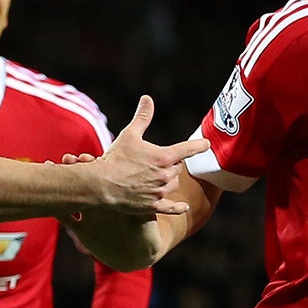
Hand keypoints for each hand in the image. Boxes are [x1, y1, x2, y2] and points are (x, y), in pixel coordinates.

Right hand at [90, 97, 198, 220]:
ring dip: (169, 180)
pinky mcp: (152, 205)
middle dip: (171, 164)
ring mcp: (159, 191)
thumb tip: (147, 99)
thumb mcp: (129, 134)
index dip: (198, 146)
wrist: (101, 184)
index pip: (188, 149)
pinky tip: (184, 208)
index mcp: (164, 157)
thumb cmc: (115, 158)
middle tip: (159, 161)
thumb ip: (142, 117)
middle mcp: (165, 175)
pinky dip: (178, 208)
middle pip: (178, 168)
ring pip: (173, 185)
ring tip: (156, 177)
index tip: (206, 144)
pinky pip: (170, 208)